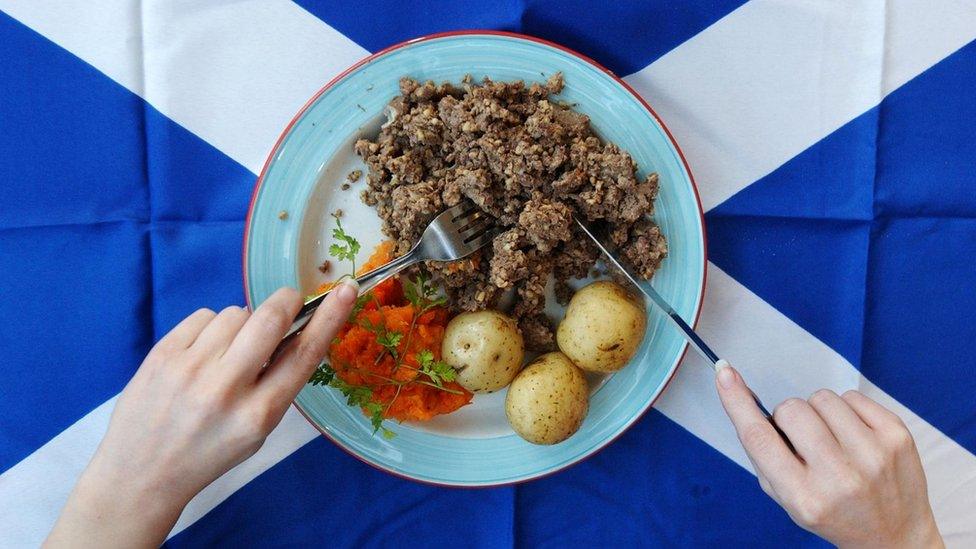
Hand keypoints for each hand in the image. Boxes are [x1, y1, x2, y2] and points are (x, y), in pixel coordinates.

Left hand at [45, 282, 358, 548]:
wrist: (141, 474)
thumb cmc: (210, 452)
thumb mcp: (258, 430)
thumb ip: (278, 384)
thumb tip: (296, 328)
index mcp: (259, 414)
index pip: (304, 354)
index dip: (329, 317)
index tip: (346, 289)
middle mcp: (226, 389)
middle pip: (269, 319)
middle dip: (286, 302)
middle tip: (288, 305)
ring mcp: (190, 369)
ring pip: (235, 312)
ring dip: (242, 323)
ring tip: (228, 350)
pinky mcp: (162, 354)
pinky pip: (203, 315)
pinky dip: (210, 327)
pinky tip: (202, 352)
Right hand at [715, 362, 941, 547]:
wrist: (894, 536)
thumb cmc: (834, 514)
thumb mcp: (788, 497)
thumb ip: (764, 453)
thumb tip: (742, 395)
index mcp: (804, 497)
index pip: (759, 438)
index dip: (737, 402)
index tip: (725, 374)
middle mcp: (839, 478)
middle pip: (791, 410)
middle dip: (789, 417)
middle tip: (803, 440)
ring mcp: (873, 455)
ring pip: (822, 397)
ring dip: (819, 412)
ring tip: (833, 439)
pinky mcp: (897, 437)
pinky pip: (852, 396)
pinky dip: (847, 410)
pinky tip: (854, 436)